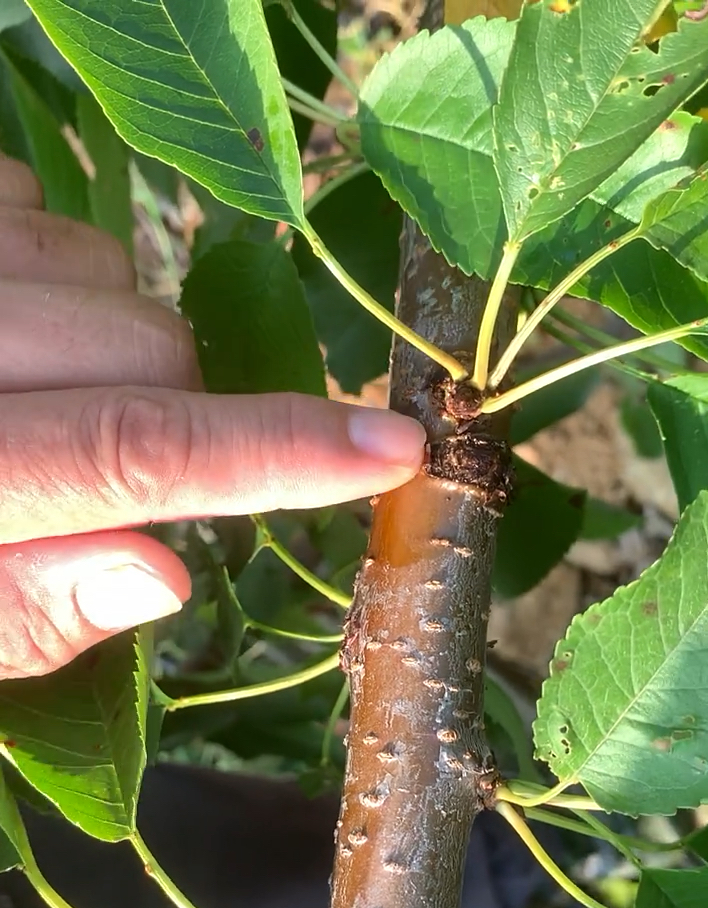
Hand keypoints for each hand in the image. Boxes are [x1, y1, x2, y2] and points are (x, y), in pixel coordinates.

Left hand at [0, 153, 424, 679]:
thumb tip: (162, 575)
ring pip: (100, 265)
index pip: (127, 457)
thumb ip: (15, 620)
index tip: (388, 449)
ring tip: (47, 391)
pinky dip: (46, 265)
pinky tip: (5, 318)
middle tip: (133, 464)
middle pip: (138, 344)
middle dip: (176, 406)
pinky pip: (28, 205)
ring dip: (111, 337)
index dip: (270, 456)